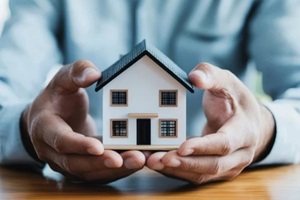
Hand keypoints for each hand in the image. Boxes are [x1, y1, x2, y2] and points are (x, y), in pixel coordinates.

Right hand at [21, 60, 145, 182]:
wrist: (49, 118)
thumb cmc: (56, 98)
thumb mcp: (62, 80)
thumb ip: (75, 73)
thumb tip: (94, 73)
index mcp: (44, 128)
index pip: (61, 140)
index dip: (79, 145)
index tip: (99, 147)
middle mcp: (52, 151)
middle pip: (77, 164)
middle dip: (104, 163)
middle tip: (133, 157)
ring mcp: (65, 163)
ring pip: (90, 173)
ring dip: (116, 169)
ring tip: (140, 160)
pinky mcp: (80, 167)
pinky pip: (97, 173)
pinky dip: (117, 170)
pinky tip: (136, 162)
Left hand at [147, 63, 274, 183]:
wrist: (249, 121)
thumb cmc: (236, 100)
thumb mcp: (227, 82)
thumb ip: (211, 76)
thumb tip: (195, 77)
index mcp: (245, 131)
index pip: (224, 143)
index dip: (203, 146)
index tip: (182, 147)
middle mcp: (241, 154)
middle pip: (212, 165)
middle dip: (185, 163)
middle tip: (160, 159)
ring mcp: (230, 166)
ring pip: (203, 174)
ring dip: (177, 170)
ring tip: (154, 162)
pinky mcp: (218, 170)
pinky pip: (197, 175)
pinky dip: (178, 171)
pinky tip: (161, 164)